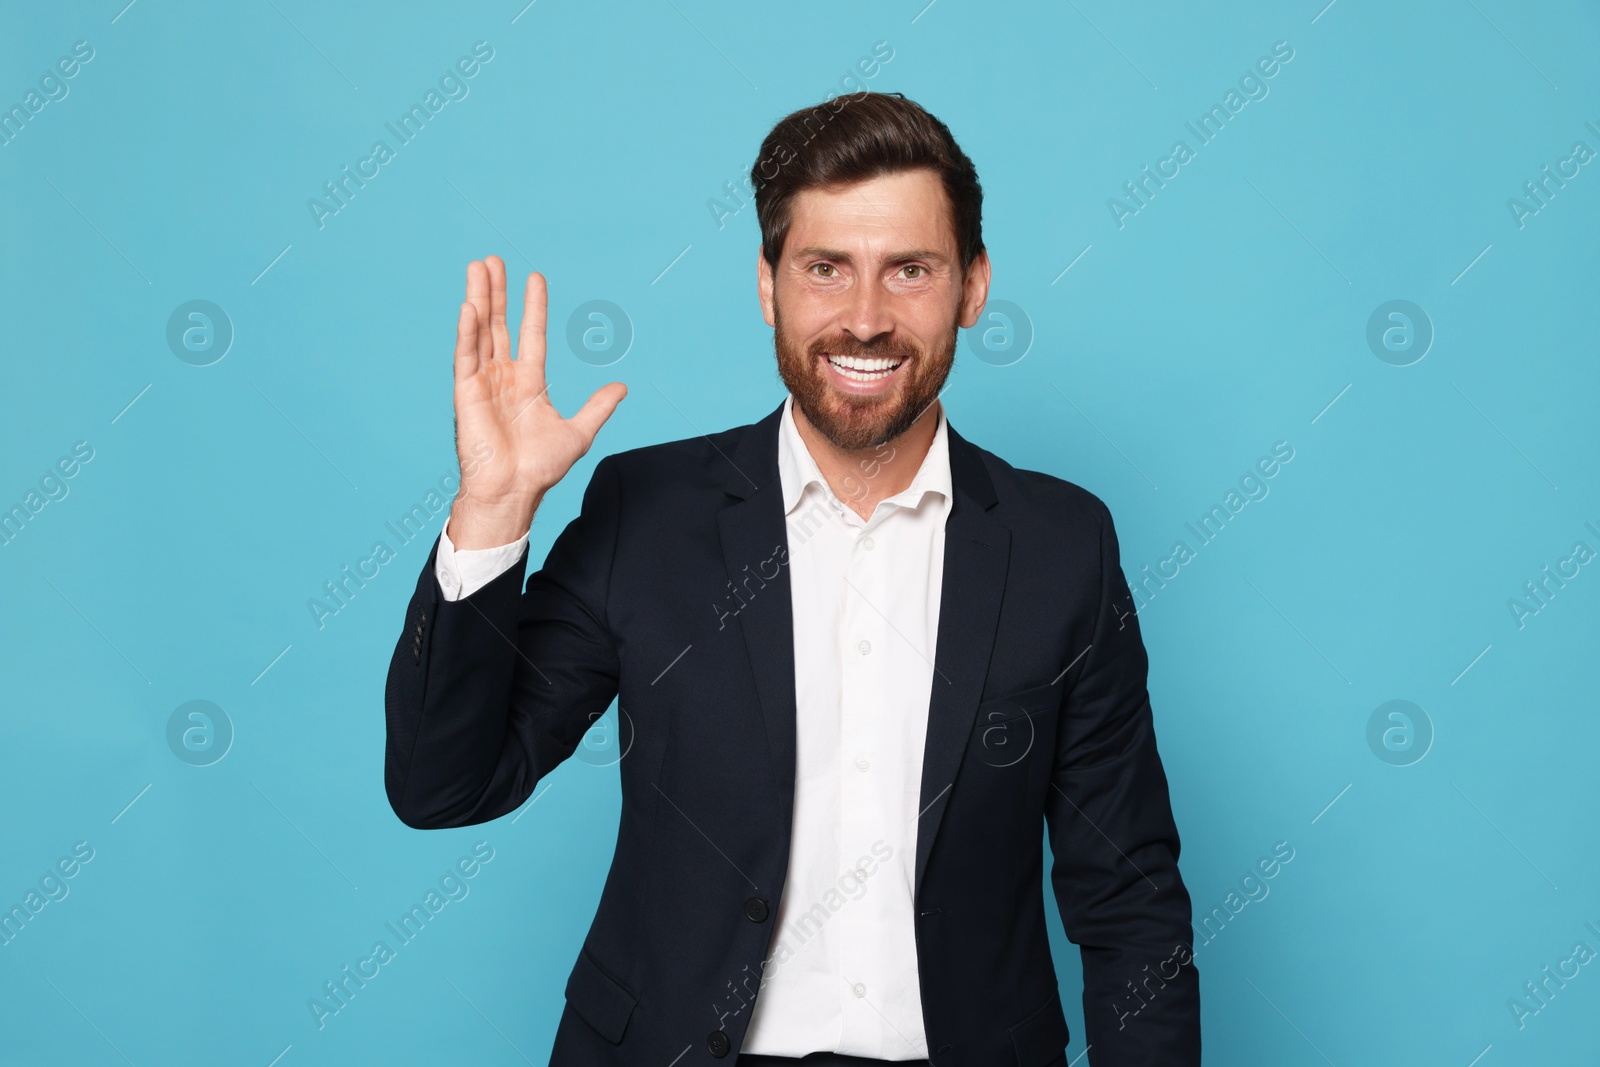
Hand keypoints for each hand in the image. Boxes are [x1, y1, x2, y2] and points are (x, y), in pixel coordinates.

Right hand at [448, 255, 625, 548]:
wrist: (514, 491)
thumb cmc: (540, 468)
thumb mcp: (578, 432)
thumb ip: (598, 407)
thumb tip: (622, 388)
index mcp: (528, 383)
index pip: (531, 334)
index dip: (533, 306)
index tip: (535, 277)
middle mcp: (503, 377)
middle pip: (499, 324)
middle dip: (497, 292)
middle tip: (492, 260)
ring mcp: (483, 382)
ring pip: (479, 331)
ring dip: (479, 298)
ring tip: (477, 267)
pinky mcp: (465, 393)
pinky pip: (465, 356)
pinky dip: (466, 331)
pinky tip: (469, 306)